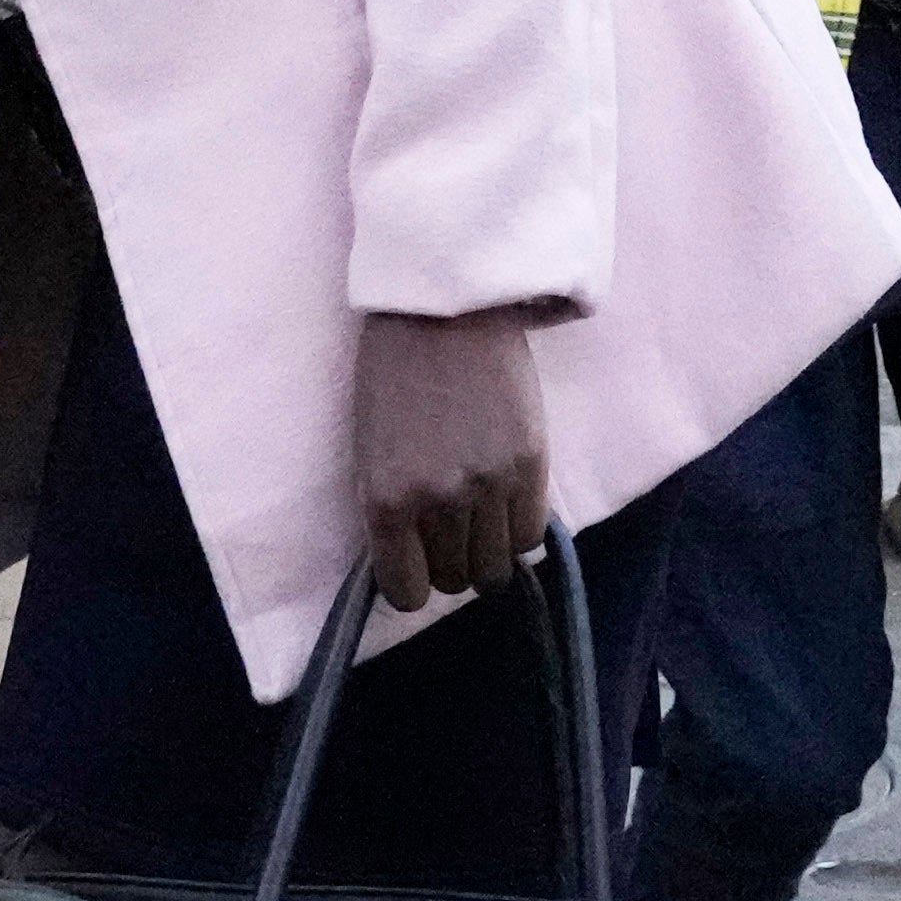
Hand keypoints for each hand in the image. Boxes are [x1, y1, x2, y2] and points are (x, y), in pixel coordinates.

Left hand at [343, 307, 553, 630]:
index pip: (406, 591)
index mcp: (385, 500)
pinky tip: (506, 502)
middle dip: (450, 561)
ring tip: (481, 517)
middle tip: (449, 528)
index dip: (411, 581)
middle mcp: (437, 502)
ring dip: (487, 551)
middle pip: (454, 579)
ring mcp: (489, 485)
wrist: (444, 309)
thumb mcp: (370, 451)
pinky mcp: (531, 463)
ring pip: (496, 567)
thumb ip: (390, 512)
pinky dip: (518, 529)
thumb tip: (413, 562)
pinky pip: (530, 534)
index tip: (417, 563)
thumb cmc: (394, 375)